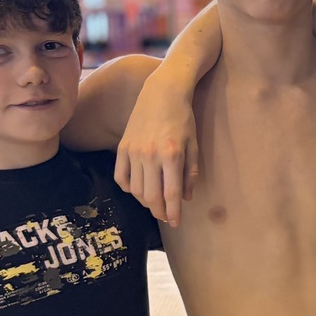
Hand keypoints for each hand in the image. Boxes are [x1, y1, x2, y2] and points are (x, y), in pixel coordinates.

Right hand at [115, 66, 198, 225]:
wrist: (162, 93)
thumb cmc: (183, 118)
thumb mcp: (194, 145)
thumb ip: (191, 173)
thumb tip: (186, 198)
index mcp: (172, 155)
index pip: (171, 193)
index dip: (173, 212)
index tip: (175, 223)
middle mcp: (150, 155)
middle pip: (151, 196)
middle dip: (159, 211)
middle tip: (165, 216)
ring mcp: (133, 151)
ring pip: (135, 190)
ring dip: (145, 202)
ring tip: (155, 204)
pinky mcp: (122, 147)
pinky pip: (121, 177)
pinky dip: (129, 189)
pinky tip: (138, 190)